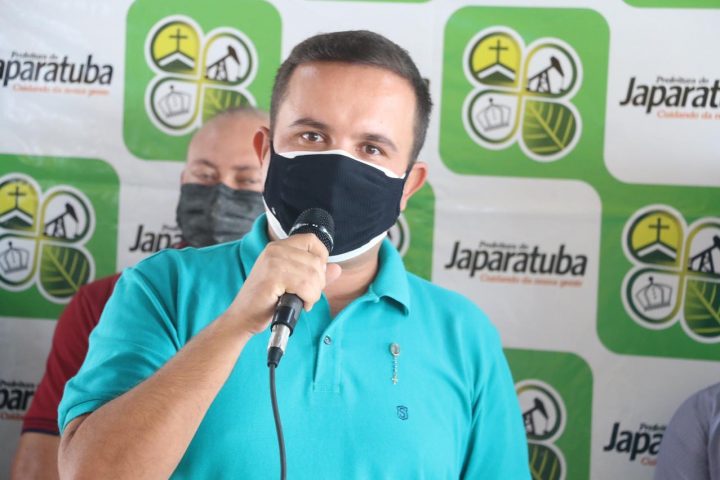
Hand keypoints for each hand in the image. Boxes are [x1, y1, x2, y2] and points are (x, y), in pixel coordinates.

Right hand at [224, 234, 341, 335]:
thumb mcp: (293, 283)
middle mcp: (275, 250)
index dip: (321, 257)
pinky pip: (305, 286)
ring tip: (302, 300)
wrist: (242, 318)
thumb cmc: (265, 301)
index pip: (312, 240)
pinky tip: (299, 304)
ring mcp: (273, 262)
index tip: (316, 275)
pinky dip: (308, 298)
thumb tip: (337, 268)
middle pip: (316, 261)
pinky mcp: (273, 277)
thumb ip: (315, 274)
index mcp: (278, 247)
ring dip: (314, 293)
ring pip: (313, 275)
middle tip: (307, 295)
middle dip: (318, 283)